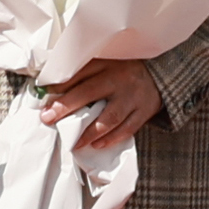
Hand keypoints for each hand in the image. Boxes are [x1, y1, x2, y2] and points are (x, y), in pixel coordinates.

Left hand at [42, 51, 163, 151]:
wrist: (163, 75)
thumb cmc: (127, 71)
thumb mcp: (109, 64)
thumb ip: (86, 71)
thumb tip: (56, 85)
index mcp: (109, 65)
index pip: (82, 73)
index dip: (61, 83)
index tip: (44, 93)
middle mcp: (120, 80)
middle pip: (90, 93)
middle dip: (67, 106)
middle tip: (48, 118)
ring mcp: (132, 98)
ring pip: (109, 117)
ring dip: (89, 131)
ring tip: (73, 142)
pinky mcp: (144, 112)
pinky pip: (127, 129)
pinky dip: (111, 138)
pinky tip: (96, 144)